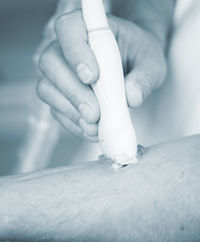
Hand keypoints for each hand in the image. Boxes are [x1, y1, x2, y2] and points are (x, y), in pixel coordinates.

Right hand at [37, 10, 165, 140]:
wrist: (133, 66)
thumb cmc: (139, 56)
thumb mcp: (151, 62)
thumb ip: (144, 77)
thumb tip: (132, 97)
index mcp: (88, 28)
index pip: (68, 29)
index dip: (75, 53)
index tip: (91, 77)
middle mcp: (65, 47)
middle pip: (51, 63)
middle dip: (72, 92)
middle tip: (94, 114)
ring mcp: (58, 73)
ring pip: (47, 89)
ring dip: (70, 111)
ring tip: (95, 126)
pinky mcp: (59, 95)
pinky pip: (56, 110)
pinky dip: (73, 123)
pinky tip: (91, 129)